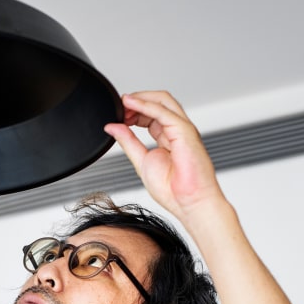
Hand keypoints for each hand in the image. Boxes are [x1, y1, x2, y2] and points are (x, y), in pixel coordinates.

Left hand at [104, 91, 224, 224]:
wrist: (191, 204)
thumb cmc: (174, 191)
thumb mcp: (141, 161)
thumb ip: (128, 142)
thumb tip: (113, 127)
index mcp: (168, 137)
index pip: (151, 113)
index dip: (134, 110)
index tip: (119, 115)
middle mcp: (177, 130)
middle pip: (158, 102)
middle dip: (136, 101)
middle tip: (119, 108)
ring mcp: (183, 129)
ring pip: (163, 101)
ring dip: (140, 98)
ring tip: (123, 103)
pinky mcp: (185, 131)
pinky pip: (163, 111)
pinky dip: (145, 105)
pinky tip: (131, 104)